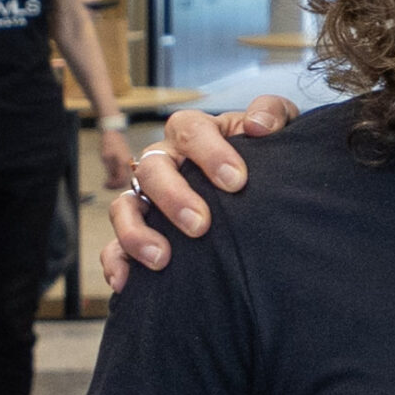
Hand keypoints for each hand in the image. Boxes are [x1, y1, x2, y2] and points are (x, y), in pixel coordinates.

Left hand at [96, 131, 135, 191]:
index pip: (121, 180)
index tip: (105, 185)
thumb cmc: (109, 144)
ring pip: (126, 178)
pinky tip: (111, 175)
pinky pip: (125, 172)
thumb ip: (110, 170)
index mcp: (124, 163)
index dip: (113, 185)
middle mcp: (129, 164)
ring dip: (117, 181)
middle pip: (125, 181)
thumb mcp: (106, 157)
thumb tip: (110, 181)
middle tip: (106, 185)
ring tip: (107, 181)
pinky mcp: (127, 162)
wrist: (114, 133)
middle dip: (115, 185)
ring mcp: (129, 163)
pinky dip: (118, 176)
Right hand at [100, 98, 293, 287]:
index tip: (236, 181)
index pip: (191, 130)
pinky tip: (127, 281)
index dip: (210, 153)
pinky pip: (115, 244)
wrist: (262, 188)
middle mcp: (165, 160)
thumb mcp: (278, 127)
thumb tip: (259, 125)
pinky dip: (117, 261)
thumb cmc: (265, 153)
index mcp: (196, 133)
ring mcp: (147, 195)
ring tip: (161, 258)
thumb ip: (273, 114)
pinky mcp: (141, 229)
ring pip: (124, 205)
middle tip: (200, 225)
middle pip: (152, 168)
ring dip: (136, 232)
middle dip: (173, 197)